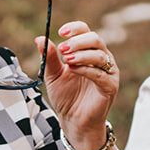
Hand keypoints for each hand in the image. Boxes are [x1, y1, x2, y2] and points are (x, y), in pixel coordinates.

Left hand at [40, 21, 118, 149]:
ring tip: (66, 60)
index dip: (75, 29)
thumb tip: (39, 39)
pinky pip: (101, 73)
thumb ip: (49, 58)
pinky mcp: (110, 86)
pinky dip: (86, 69)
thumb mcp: (53, 75)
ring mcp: (108, 72)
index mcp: (88, 52)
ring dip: (81, 54)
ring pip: (99, 54)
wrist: (73, 121)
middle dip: (77, 41)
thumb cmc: (66, 97)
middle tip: (62, 48)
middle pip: (95, 39)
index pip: (86, 31)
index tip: (60, 32)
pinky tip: (73, 70)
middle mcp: (101, 58)